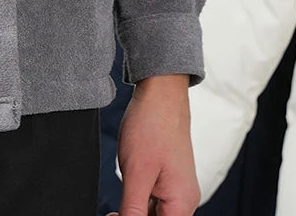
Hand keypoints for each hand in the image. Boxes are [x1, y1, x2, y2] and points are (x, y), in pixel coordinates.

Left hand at [107, 73, 199, 215]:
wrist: (160, 93)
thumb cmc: (152, 126)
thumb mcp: (136, 173)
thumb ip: (133, 209)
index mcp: (182, 203)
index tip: (113, 215)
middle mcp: (184, 199)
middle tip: (111, 212)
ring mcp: (178, 188)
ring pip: (156, 214)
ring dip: (135, 212)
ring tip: (115, 206)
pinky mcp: (170, 178)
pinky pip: (156, 200)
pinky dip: (139, 201)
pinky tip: (126, 192)